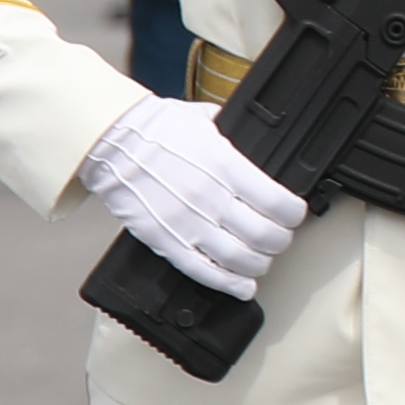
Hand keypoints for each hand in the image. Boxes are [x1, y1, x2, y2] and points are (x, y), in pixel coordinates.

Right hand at [75, 89, 307, 295]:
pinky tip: (242, 286)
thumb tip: (255, 140)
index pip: (277, 202)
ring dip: (259, 265)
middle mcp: (210, 197)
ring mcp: (188, 223)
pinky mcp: (166, 241)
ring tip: (262, 261)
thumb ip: (234, 135)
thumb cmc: (155, 128)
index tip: (293, 215)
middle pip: (264, 235)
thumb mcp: (205, 119)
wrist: (111, 142)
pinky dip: (229, 284)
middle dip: (280, 241)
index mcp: (225, 165)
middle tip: (280, 238)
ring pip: (239, 259)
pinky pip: (203, 272)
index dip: (294, 214)